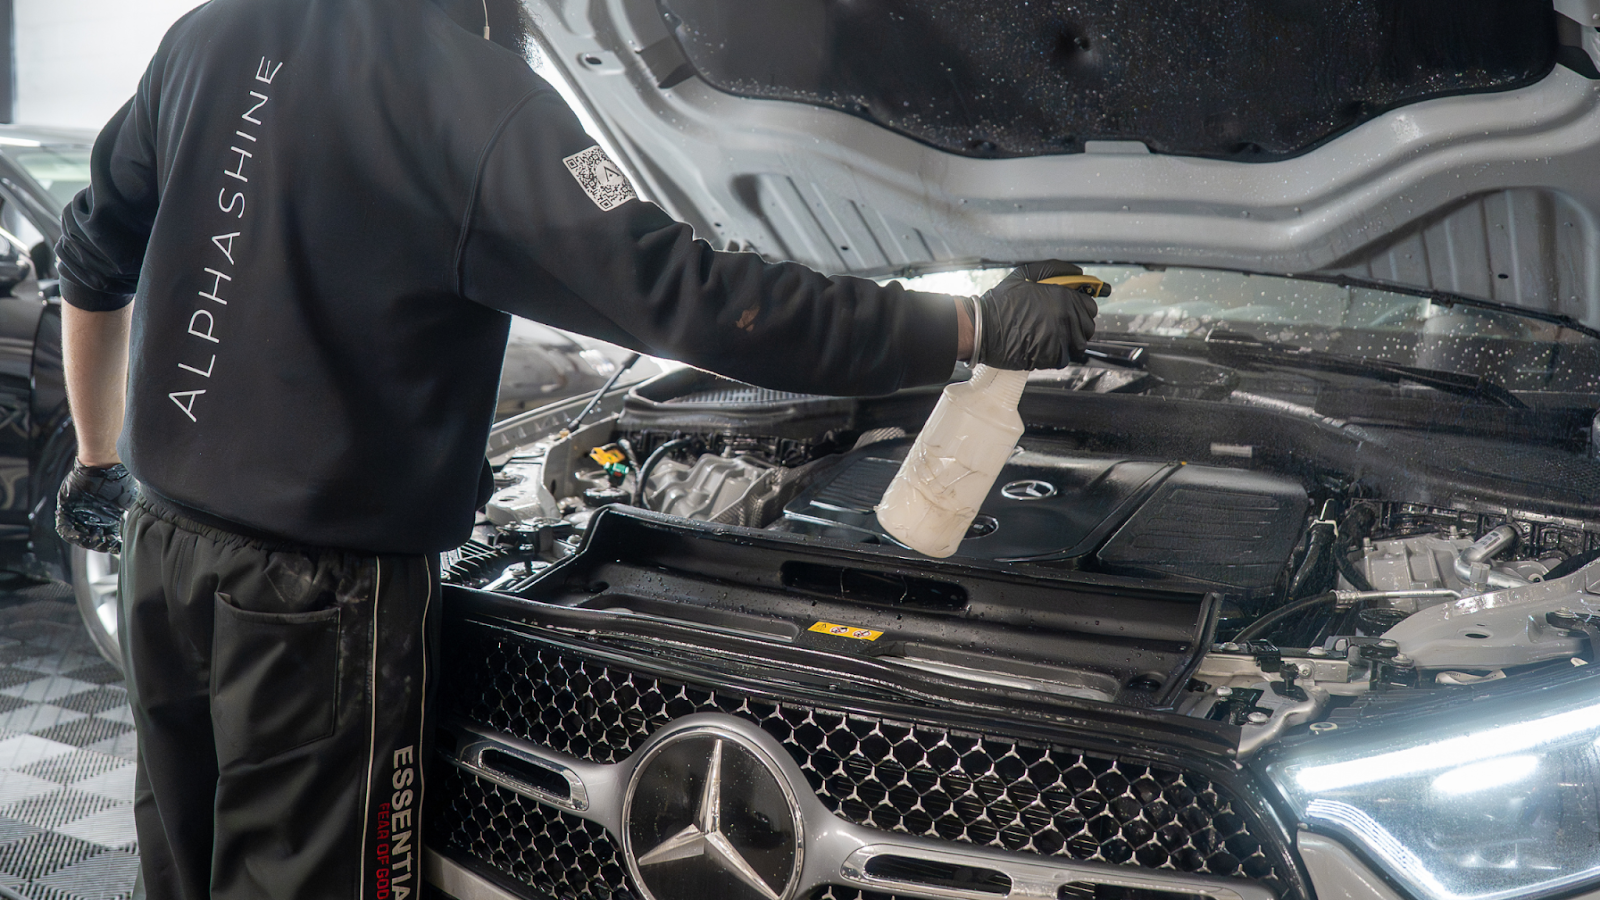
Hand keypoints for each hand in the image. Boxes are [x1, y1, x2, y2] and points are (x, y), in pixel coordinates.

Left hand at [56, 461, 133, 553]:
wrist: (102, 463)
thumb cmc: (118, 479)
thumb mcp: (130, 499)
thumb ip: (134, 513)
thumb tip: (144, 524)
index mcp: (108, 517)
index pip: (110, 536)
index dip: (113, 544)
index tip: (118, 547)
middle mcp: (94, 516)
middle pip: (94, 537)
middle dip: (99, 544)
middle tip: (105, 545)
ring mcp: (79, 513)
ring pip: (79, 535)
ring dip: (85, 541)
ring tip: (93, 541)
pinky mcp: (66, 508)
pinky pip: (64, 526)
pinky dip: (69, 533)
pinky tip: (78, 536)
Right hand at [972, 261, 1102, 369]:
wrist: (984, 328)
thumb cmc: (1001, 303)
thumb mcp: (1025, 275)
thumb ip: (1054, 270)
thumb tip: (1077, 271)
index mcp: (1063, 297)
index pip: (1090, 306)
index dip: (1081, 308)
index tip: (1073, 311)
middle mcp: (1066, 318)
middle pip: (1087, 327)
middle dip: (1076, 326)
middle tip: (1059, 325)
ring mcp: (1061, 338)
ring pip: (1078, 344)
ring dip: (1068, 341)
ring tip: (1050, 337)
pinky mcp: (1052, 357)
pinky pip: (1065, 358)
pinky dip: (1056, 355)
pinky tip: (1042, 346)